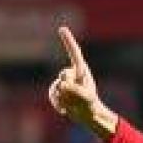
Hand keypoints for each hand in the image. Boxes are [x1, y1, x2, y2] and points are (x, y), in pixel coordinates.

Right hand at [49, 26, 117, 140]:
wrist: (88, 114)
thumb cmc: (90, 103)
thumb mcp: (86, 97)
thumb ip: (74, 89)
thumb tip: (61, 84)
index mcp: (81, 70)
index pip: (74, 53)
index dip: (68, 41)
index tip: (62, 28)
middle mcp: (71, 73)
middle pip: (64, 75)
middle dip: (68, 86)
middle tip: (75, 95)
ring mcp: (63, 81)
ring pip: (56, 87)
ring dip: (63, 98)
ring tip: (73, 105)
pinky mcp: (58, 90)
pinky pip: (52, 94)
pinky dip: (57, 103)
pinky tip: (64, 111)